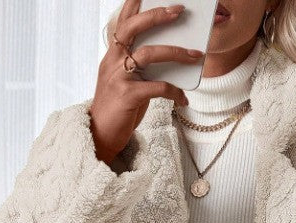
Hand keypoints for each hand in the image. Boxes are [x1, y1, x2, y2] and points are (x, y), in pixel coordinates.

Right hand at [89, 1, 203, 164]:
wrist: (99, 136)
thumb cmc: (117, 109)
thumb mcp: (126, 83)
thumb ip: (140, 68)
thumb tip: (169, 59)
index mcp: (112, 55)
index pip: (122, 22)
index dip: (133, 4)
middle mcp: (113, 61)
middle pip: (134, 28)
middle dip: (158, 16)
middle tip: (179, 10)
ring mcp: (119, 78)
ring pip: (150, 54)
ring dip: (176, 52)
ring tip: (196, 55)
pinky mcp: (128, 97)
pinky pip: (158, 88)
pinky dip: (174, 92)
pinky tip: (183, 98)